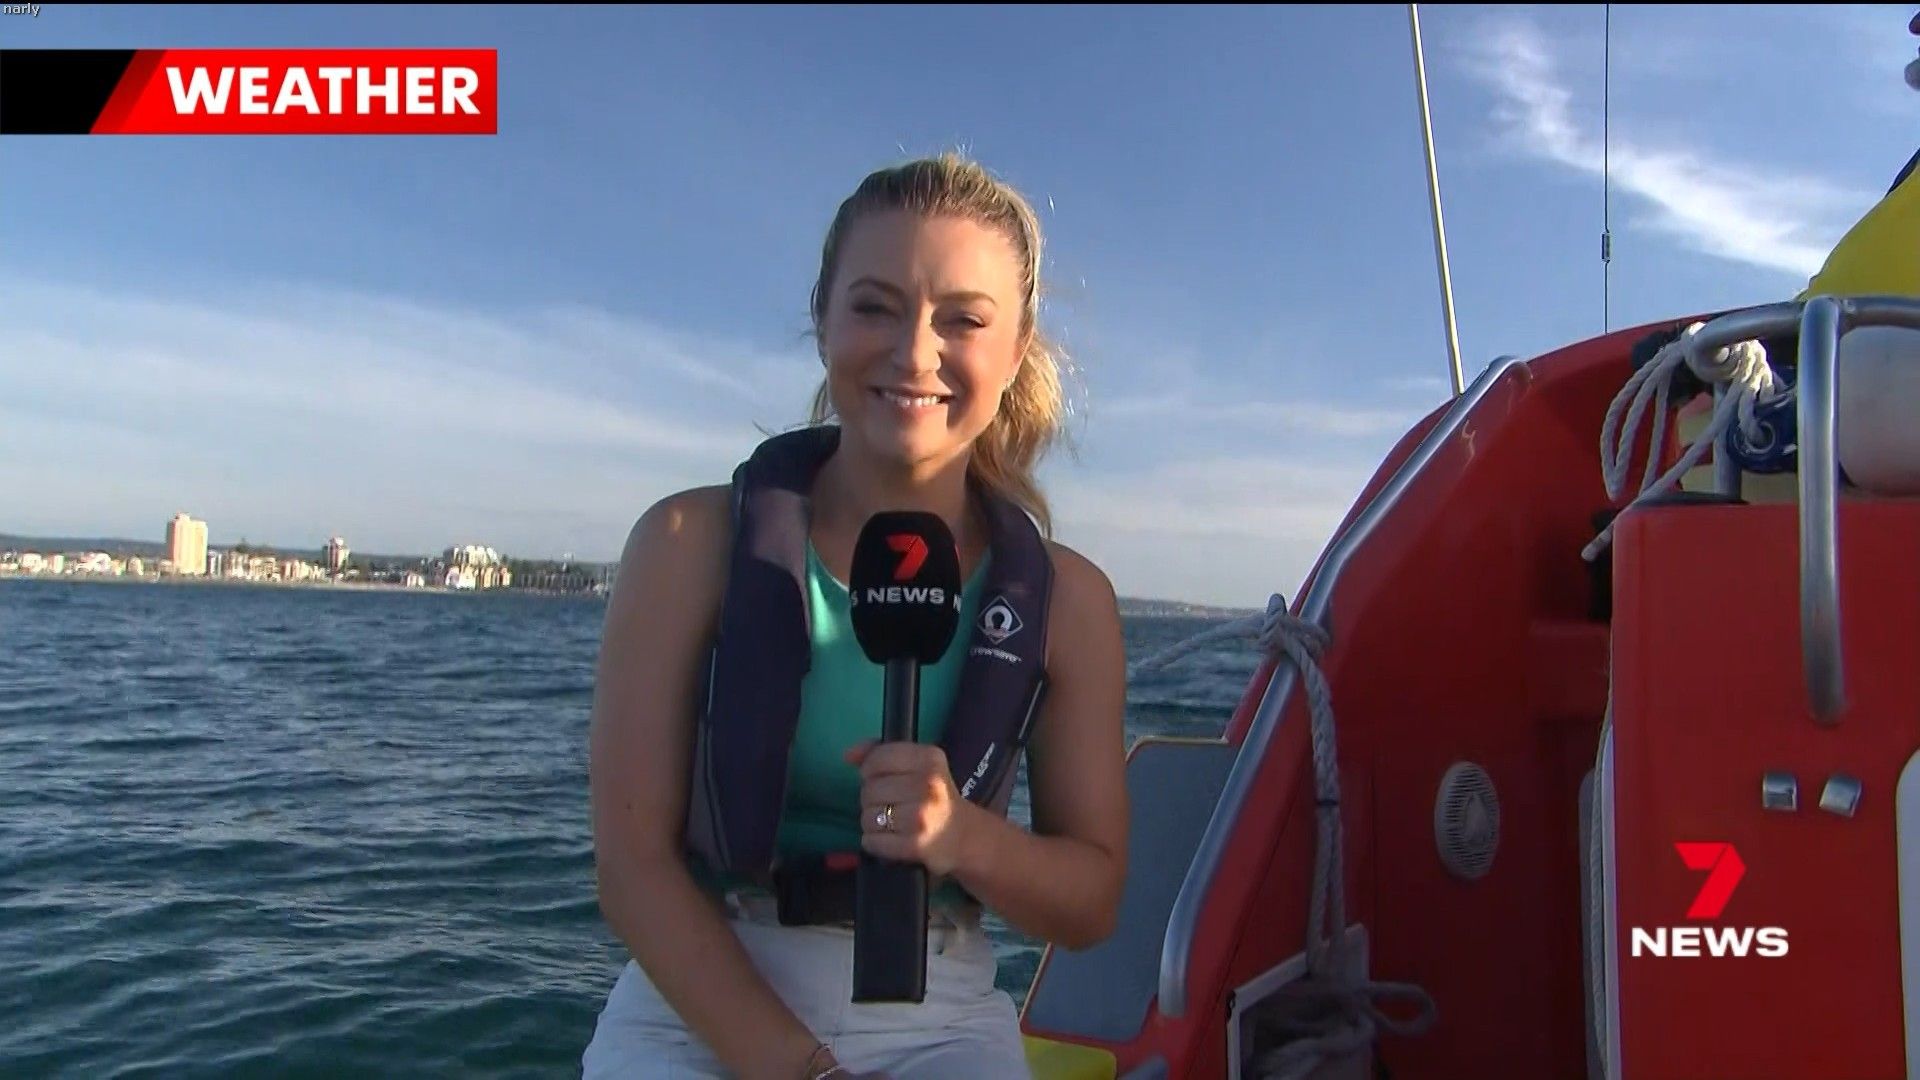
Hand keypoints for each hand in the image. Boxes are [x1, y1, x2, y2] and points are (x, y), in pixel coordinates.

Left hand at [845, 740, 978, 876]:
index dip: (870, 770)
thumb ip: (881, 753)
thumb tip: (849, 754)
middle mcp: (927, 785)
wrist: (964, 836)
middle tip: (891, 805)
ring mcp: (921, 816)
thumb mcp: (918, 765)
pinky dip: (875, 842)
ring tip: (892, 824)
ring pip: (868, 816)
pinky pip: (872, 840)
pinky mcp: (915, 844)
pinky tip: (891, 839)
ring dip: (873, 823)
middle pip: (869, 790)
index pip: (877, 759)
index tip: (882, 779)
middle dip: (872, 800)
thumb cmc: (935, 797)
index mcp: (929, 759)